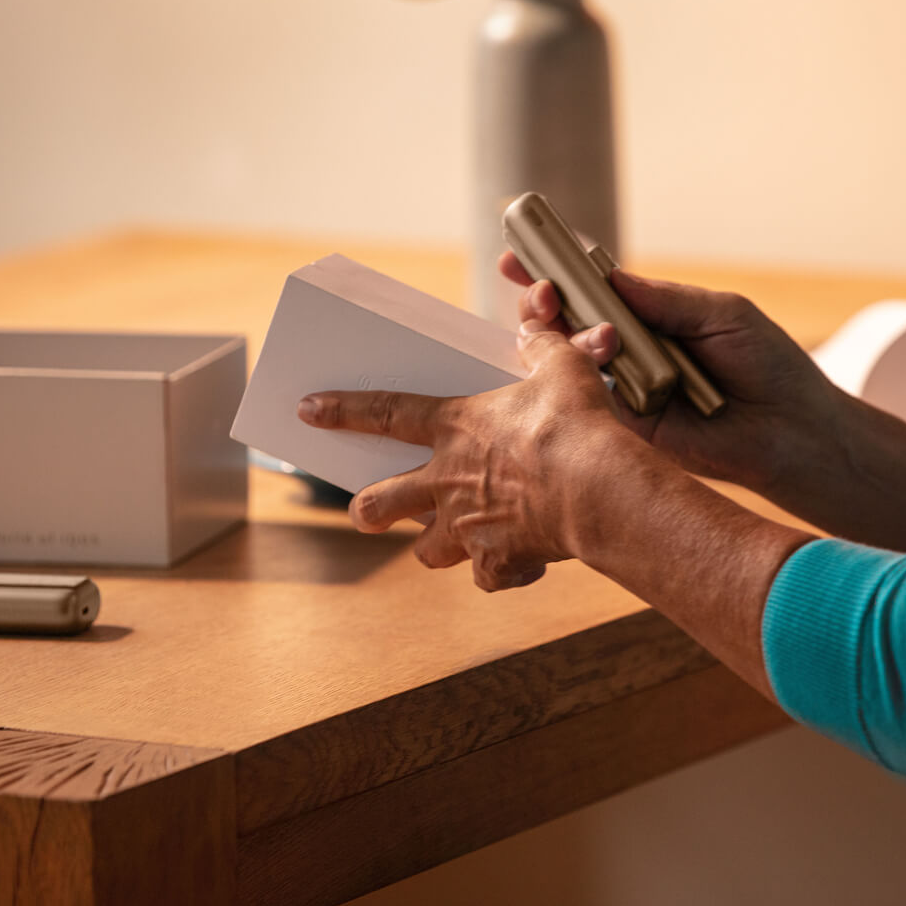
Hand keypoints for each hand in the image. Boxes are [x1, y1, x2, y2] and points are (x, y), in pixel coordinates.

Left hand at [297, 324, 637, 591]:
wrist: (598, 490)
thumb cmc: (576, 425)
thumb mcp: (561, 368)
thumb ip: (540, 347)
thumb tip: (533, 329)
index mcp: (456, 427)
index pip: (387, 413)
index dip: (344, 410)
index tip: (308, 410)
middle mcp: (448, 481)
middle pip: (384, 501)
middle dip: (369, 508)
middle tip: (365, 512)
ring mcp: (468, 527)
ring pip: (428, 550)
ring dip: (432, 547)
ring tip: (444, 544)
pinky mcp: (499, 562)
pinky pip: (488, 575)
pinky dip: (500, 571)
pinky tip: (517, 565)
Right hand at [499, 251, 841, 494]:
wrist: (793, 431)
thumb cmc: (768, 366)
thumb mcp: (721, 315)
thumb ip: (664, 300)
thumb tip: (609, 278)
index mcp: (651, 317)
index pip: (594, 289)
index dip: (555, 272)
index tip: (520, 254)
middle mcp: (629, 350)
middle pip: (566, 321)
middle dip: (542, 301)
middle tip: (540, 291)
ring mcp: (623, 388)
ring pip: (565, 357)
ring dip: (557, 333)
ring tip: (575, 323)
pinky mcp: (625, 425)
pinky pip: (586, 399)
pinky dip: (576, 376)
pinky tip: (585, 357)